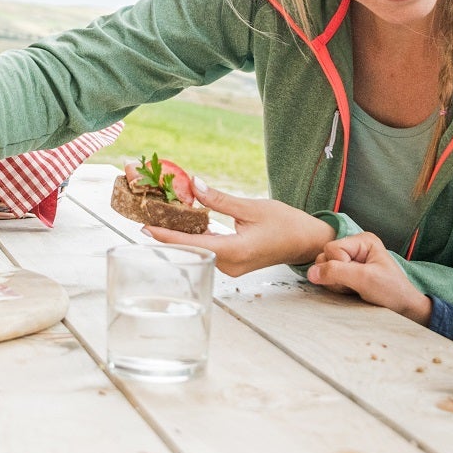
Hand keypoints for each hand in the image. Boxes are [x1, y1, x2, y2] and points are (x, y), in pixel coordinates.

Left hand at [141, 184, 332, 276]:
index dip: (167, 235)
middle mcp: (230, 265)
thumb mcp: (252, 207)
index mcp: (236, 251)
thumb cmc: (286, 223)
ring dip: (181, 236)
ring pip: (198, 251)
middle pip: (191, 250)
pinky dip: (195, 238)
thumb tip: (194, 185)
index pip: (193, 244)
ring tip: (158, 219)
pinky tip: (183, 224)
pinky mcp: (233, 263)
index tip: (145, 227)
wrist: (307, 242)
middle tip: (145, 217)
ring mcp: (231, 267)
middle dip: (168, 233)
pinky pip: (208, 251)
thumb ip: (220, 200)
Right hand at [306, 233, 431, 322]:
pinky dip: (337, 287)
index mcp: (362, 241)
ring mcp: (350, 261)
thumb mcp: (364, 279)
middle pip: (325, 257)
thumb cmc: (392, 291)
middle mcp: (354, 248)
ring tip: (354, 289)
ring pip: (324, 269)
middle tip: (354, 284)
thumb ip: (336, 272)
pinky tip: (350, 292)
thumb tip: (310, 272)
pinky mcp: (347, 274)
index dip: (338, 265)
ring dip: (335, 283)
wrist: (404, 309)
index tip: (358, 276)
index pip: (332, 248)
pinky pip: (329, 279)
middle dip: (335, 275)